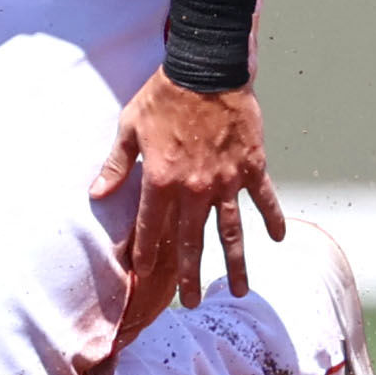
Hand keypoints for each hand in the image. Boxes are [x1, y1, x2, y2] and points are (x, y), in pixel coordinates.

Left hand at [91, 70, 283, 357]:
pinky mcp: (251, 167)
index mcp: (161, 180)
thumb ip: (116, 165)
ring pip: (232, 232)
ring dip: (237, 263)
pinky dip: (273, 219)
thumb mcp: (129, 128)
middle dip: (190, 275)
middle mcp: (195, 188)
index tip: (145, 277)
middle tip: (191, 303)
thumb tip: (97, 194)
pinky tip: (279, 240)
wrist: (206, 71)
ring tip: (241, 291)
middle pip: (192, 241)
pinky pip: (264, 200)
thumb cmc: (162, 98)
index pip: (152, 228)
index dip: (147, 254)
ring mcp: (227, 181)